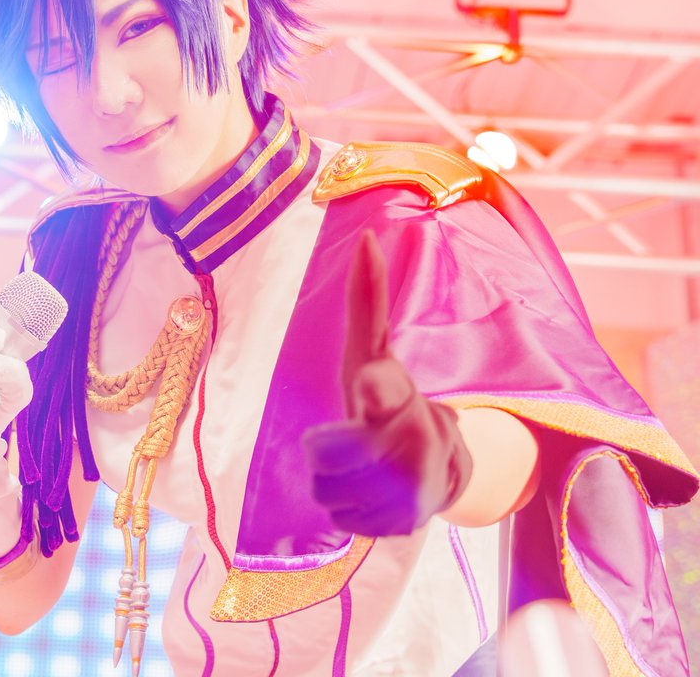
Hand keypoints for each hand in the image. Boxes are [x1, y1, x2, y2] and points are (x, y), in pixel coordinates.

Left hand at [303, 230, 472, 536]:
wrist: (440, 469)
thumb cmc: (391, 400)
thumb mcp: (374, 351)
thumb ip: (368, 300)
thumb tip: (366, 238)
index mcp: (402, 398)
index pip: (384, 394)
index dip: (377, 391)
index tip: (372, 384)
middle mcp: (414, 445)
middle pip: (324, 457)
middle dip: (328, 451)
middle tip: (358, 441)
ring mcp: (411, 491)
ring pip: (325, 495)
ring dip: (335, 483)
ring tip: (364, 469)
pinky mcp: (402, 527)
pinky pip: (342, 523)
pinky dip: (350, 512)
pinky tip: (372, 497)